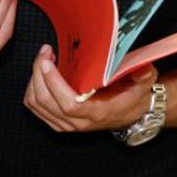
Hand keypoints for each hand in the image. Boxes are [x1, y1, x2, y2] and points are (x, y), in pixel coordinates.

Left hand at [24, 44, 157, 132]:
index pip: (68, 104)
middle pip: (45, 101)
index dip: (53, 83)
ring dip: (34, 78)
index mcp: (96, 113)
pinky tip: (42, 72)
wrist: (133, 113)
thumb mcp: (144, 82)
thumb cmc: (134, 95)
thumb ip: (142, 75)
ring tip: (44, 59)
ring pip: (36, 104)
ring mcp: (67, 124)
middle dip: (39, 72)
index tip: (47, 61)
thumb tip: (142, 68)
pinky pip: (35, 108)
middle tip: (45, 52)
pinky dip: (33, 88)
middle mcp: (79, 122)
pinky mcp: (59, 122)